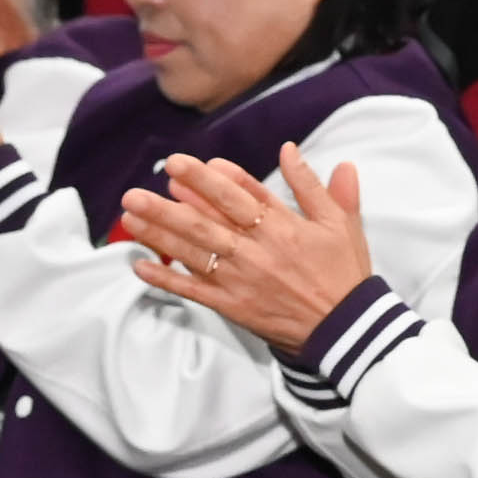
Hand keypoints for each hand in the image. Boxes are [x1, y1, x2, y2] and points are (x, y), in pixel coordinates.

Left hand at [117, 147, 379, 351]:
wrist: (347, 329)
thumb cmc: (343, 273)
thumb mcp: (341, 223)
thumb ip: (313, 185)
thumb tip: (290, 149)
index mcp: (283, 226)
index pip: (239, 195)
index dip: (208, 178)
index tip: (180, 164)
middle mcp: (257, 250)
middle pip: (207, 222)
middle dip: (171, 205)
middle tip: (137, 191)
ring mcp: (242, 279)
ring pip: (195, 252)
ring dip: (160, 234)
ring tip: (131, 215)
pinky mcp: (234, 305)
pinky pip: (194, 291)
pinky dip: (167, 278)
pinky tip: (140, 265)